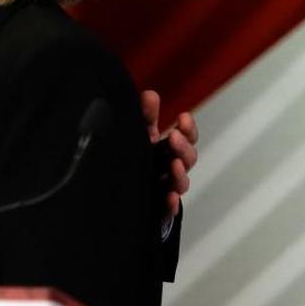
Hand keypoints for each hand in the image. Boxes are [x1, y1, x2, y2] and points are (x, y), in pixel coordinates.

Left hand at [141, 90, 197, 220]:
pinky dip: (171, 205)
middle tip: (174, 137)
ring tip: (173, 164)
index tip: (183, 118)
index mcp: (168, 148)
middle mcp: (169, 168)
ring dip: (180, 173)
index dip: (188, 129)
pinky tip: (170, 198)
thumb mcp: (138, 133)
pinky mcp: (156, 208)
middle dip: (183, 147)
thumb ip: (145, 115)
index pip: (187, 138)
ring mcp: (164, 188)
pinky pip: (167, 210)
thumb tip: (150, 94)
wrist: (116, 191)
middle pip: (187, 159)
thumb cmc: (134, 157)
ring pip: (180, 182)